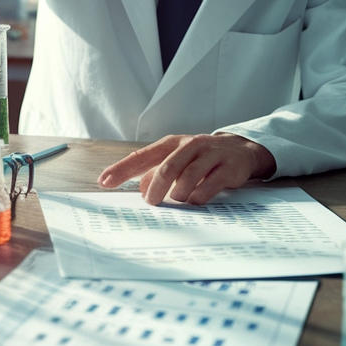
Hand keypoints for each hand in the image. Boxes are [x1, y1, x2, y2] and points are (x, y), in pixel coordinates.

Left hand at [97, 134, 276, 205]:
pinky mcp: (228, 168)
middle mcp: (190, 145)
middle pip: (166, 167)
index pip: (142, 156)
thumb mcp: (178, 160)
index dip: (122, 169)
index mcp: (172, 143)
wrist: (241, 151)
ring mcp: (210, 155)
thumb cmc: (202, 158)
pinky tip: (195, 200)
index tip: (104, 181)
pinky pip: (208, 186)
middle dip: (155, 188)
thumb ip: (157, 172)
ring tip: (178, 199)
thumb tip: (140, 190)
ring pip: (188, 177)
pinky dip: (198, 197)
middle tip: (150, 203)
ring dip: (178, 194)